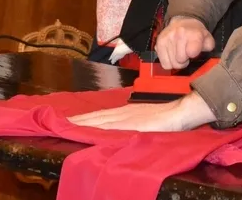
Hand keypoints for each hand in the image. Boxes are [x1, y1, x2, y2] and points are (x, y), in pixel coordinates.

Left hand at [67, 92, 216, 131]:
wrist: (181, 112)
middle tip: (61, 121)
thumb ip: (135, 120)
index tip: (69, 120)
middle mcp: (124, 113)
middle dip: (79, 119)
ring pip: (100, 120)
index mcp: (127, 112)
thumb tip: (124, 126)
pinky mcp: (132, 124)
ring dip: (84, 122)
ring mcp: (127, 118)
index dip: (85, 118)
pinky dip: (96, 127)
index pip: (102, 116)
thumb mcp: (147, 117)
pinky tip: (88, 129)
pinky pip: (110, 126)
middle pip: (97, 117)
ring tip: (68, 125)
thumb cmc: (168, 115)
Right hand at [154, 16, 214, 69]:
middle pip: (179, 62)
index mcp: (193, 34)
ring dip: (176, 62)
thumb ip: (208, 47)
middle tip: (186, 54)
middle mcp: (178, 34)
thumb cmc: (196, 34)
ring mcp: (167, 39)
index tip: (193, 52)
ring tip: (179, 53)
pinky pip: (164, 64)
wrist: (184, 21)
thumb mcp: (207, 38)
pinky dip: (168, 62)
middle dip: (184, 61)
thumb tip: (200, 53)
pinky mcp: (158, 43)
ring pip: (171, 64)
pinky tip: (172, 54)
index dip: (193, 55)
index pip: (192, 51)